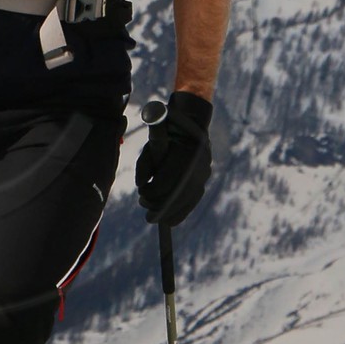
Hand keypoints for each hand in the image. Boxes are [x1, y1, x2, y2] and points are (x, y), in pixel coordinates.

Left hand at [135, 92, 212, 225]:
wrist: (190, 123)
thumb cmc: (166, 131)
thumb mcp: (151, 143)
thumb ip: (144, 164)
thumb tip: (140, 185)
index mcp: (184, 155)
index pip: (166, 182)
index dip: (151, 192)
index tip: (141, 194)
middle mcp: (197, 166)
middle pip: (176, 195)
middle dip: (158, 205)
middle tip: (144, 205)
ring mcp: (203, 173)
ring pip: (186, 200)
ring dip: (168, 212)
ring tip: (153, 215)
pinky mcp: (204, 178)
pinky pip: (193, 200)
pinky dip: (181, 211)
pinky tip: (169, 220)